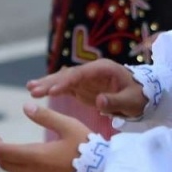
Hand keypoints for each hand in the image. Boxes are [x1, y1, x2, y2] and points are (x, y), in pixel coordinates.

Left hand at [0, 103, 93, 171]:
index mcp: (35, 157)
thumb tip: (25, 107)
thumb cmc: (88, 149)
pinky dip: (23, 170)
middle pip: (5, 164)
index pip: (3, 151)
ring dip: (10, 162)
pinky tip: (32, 162)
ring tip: (13, 150)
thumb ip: (45, 116)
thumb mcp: (68, 126)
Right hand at [26, 59, 148, 118]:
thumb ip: (115, 101)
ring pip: (62, 80)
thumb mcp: (131, 101)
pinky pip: (64, 87)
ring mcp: (85, 78)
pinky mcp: (82, 87)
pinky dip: (51, 89)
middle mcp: (91, 70)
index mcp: (103, 69)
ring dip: (46, 84)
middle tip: (33, 91)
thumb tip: (99, 102)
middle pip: (67, 75)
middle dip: (50, 82)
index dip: (65, 82)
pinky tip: (35, 92)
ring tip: (30, 89)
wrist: (142, 95)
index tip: (51, 91)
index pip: (80, 74)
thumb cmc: (139, 96)